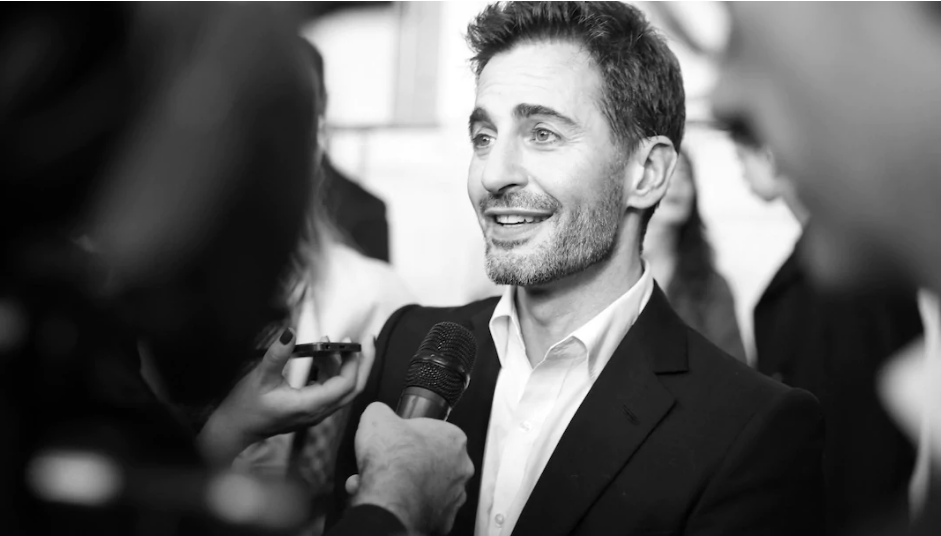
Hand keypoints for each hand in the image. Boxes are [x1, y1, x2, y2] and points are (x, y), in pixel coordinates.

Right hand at [198, 328, 372, 465]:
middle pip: (354, 389)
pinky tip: (322, 355)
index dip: (354, 363)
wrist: (235, 429)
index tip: (354, 341)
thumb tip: (290, 332)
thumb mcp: (260, 377)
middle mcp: (318, 412)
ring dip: (345, 365)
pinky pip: (330, 388)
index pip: (345, 385)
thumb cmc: (245, 407)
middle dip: (364, 364)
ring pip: (343, 389)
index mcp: (310, 406)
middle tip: (368, 340)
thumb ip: (278, 355)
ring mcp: (316, 412)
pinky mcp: (311, 408)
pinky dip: (332, 370)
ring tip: (336, 341)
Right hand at [346, 402, 473, 535]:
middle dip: (405, 462)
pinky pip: (420, 509)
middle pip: (429, 460)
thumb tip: (378, 412)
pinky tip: (383, 500)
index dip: (408, 434)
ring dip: (402, 484)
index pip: (431, 431)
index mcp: (453, 438)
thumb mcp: (377, 416)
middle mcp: (461, 467)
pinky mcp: (443, 520)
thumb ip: (381, 410)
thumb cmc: (391, 461)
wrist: (389, 502)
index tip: (396, 440)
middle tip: (385, 463)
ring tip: (376, 483)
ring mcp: (454, 496)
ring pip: (424, 486)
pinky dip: (404, 505)